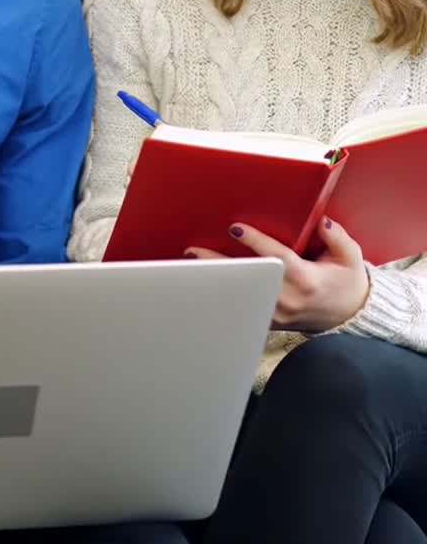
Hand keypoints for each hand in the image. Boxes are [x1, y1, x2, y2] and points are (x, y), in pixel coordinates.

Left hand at [186, 214, 369, 332]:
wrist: (349, 315)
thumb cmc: (347, 281)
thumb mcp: (351, 258)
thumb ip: (338, 238)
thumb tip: (323, 222)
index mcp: (305, 279)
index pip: (276, 258)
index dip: (255, 242)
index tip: (235, 228)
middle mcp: (288, 298)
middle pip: (249, 279)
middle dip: (220, 264)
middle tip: (194, 250)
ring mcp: (277, 314)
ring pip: (241, 295)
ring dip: (217, 280)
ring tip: (192, 264)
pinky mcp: (271, 321)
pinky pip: (245, 307)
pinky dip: (226, 295)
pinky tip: (206, 283)